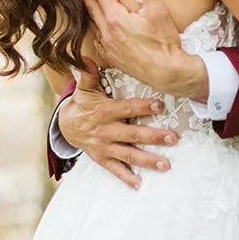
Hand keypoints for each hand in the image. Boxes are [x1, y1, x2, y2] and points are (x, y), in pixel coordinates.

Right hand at [61, 70, 176, 189]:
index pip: (126, 109)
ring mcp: (104, 147)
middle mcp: (105, 131)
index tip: (160, 104)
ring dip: (147, 160)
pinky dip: (127, 178)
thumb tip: (86, 56)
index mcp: (104, 112)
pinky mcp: (102, 159)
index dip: (143, 107)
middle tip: (173, 138)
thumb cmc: (82, 104)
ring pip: (128, 155)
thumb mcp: (85, 88)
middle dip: (153, 137)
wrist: (65, 126)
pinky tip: (140, 183)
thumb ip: (89, 73)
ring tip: (165, 165)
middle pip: (132, 135)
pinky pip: (115, 170)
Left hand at [81, 0, 208, 98]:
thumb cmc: (164, 44)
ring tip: (86, 5)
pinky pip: (98, 42)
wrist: (167, 74)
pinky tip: (98, 32)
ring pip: (93, 26)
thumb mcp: (159, 11)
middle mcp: (108, 33)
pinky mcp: (113, 59)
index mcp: (116, 19)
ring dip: (89, 13)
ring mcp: (109, 48)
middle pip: (93, 9)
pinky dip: (95, 32)